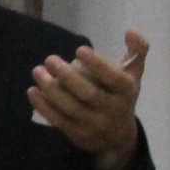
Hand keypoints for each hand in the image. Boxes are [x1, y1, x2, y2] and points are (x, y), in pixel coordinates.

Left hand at [30, 30, 148, 169]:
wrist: (118, 138)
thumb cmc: (122, 97)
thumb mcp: (134, 75)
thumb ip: (137, 51)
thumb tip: (131, 31)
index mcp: (127, 91)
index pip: (113, 78)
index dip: (97, 64)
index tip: (79, 49)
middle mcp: (112, 109)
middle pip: (88, 93)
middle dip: (67, 75)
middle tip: (50, 59)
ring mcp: (94, 124)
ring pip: (70, 108)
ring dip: (51, 89)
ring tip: (38, 71)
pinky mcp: (77, 134)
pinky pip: (58, 120)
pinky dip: (43, 106)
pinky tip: (33, 91)